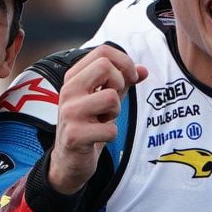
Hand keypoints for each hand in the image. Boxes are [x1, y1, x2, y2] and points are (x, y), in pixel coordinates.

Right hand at [48, 45, 147, 193]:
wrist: (68, 160)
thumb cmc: (88, 124)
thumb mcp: (105, 98)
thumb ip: (123, 82)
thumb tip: (143, 70)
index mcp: (74, 77)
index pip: (103, 52)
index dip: (124, 62)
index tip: (130, 78)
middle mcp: (68, 91)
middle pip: (105, 66)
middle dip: (120, 83)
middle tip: (114, 101)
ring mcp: (70, 113)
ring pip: (111, 97)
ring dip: (115, 111)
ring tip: (103, 120)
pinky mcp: (74, 135)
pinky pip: (110, 129)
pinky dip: (111, 135)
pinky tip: (98, 137)